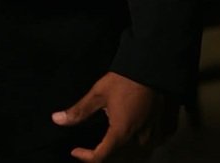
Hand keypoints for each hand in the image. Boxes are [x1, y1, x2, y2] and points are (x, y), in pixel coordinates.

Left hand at [51, 72, 178, 160]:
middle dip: (104, 152)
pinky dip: (139, 142)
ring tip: (111, 138)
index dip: (85, 157)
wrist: (153, 66)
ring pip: (136, 152)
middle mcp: (139, 139)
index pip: (101, 157)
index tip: (75, 150)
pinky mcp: (163, 128)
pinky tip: (133, 130)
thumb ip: (79, 111)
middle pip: (119, 156)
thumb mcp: (98, 93)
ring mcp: (154, 135)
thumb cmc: (123, 80)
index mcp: (121, 133)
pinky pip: (151, 143)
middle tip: (91, 143)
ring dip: (122, 149)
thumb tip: (56, 120)